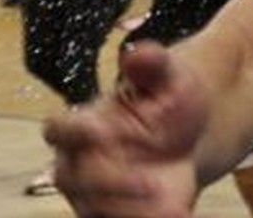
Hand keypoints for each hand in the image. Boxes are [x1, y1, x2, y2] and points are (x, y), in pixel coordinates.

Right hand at [45, 42, 206, 216]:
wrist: (193, 134)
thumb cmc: (170, 98)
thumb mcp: (169, 77)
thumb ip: (152, 64)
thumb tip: (138, 52)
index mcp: (85, 124)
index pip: (60, 128)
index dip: (73, 131)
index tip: (100, 130)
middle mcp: (80, 162)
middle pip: (76, 179)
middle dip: (111, 183)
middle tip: (152, 182)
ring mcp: (95, 194)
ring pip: (94, 210)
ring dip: (127, 212)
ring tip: (168, 208)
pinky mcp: (116, 215)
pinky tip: (176, 214)